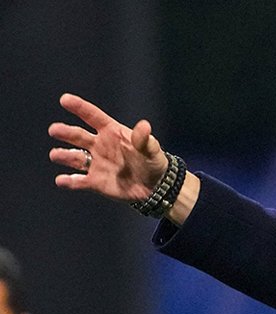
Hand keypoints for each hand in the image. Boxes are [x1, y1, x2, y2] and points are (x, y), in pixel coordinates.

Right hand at [48, 93, 168, 202]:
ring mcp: (96, 163)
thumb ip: (144, 139)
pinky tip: (62, 180)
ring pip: (74, 158)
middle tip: (55, 130)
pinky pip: (78, 181)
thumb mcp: (151, 149)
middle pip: (78, 136)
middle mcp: (99, 146)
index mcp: (111, 132)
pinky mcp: (94, 182)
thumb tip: (144, 125)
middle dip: (65, 132)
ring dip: (63, 155)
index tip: (65, 99)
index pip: (93, 116)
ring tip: (55, 155)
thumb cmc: (153, 162)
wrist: (155, 185)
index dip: (80, 107)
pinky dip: (69, 181)